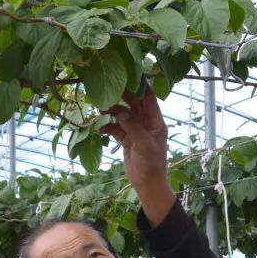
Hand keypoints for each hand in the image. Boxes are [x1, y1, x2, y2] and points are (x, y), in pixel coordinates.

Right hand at [101, 90, 175, 225]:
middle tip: (108, 87)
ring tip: (100, 109)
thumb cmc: (151, 164)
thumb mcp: (144, 144)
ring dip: (112, 112)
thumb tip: (120, 111)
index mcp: (156, 121)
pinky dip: (108, 127)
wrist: (147, 184)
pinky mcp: (127, 139)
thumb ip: (132, 126)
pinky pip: (116, 128)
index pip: (149, 98)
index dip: (140, 85)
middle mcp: (147, 123)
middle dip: (121, 96)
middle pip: (134, 104)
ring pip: (122, 115)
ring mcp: (136, 130)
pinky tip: (100, 129)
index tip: (129, 73)